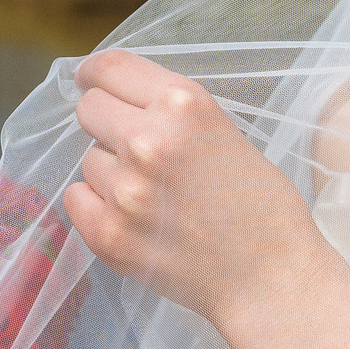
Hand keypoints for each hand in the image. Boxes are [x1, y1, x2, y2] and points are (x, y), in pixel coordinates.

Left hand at [61, 50, 329, 328]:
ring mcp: (125, 189)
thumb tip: (115, 100)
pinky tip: (136, 220)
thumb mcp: (225, 133)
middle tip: (135, 150)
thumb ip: (171, 113)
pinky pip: (77, 200)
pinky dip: (98, 207)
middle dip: (106, 124)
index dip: (93, 74)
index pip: (109, 68)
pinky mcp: (108, 233)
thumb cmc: (262, 208)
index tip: (89, 82)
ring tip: (156, 197)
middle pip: (88, 110)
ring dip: (111, 173)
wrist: (272, 280)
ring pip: (88, 160)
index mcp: (184, 105)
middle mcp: (148, 140)